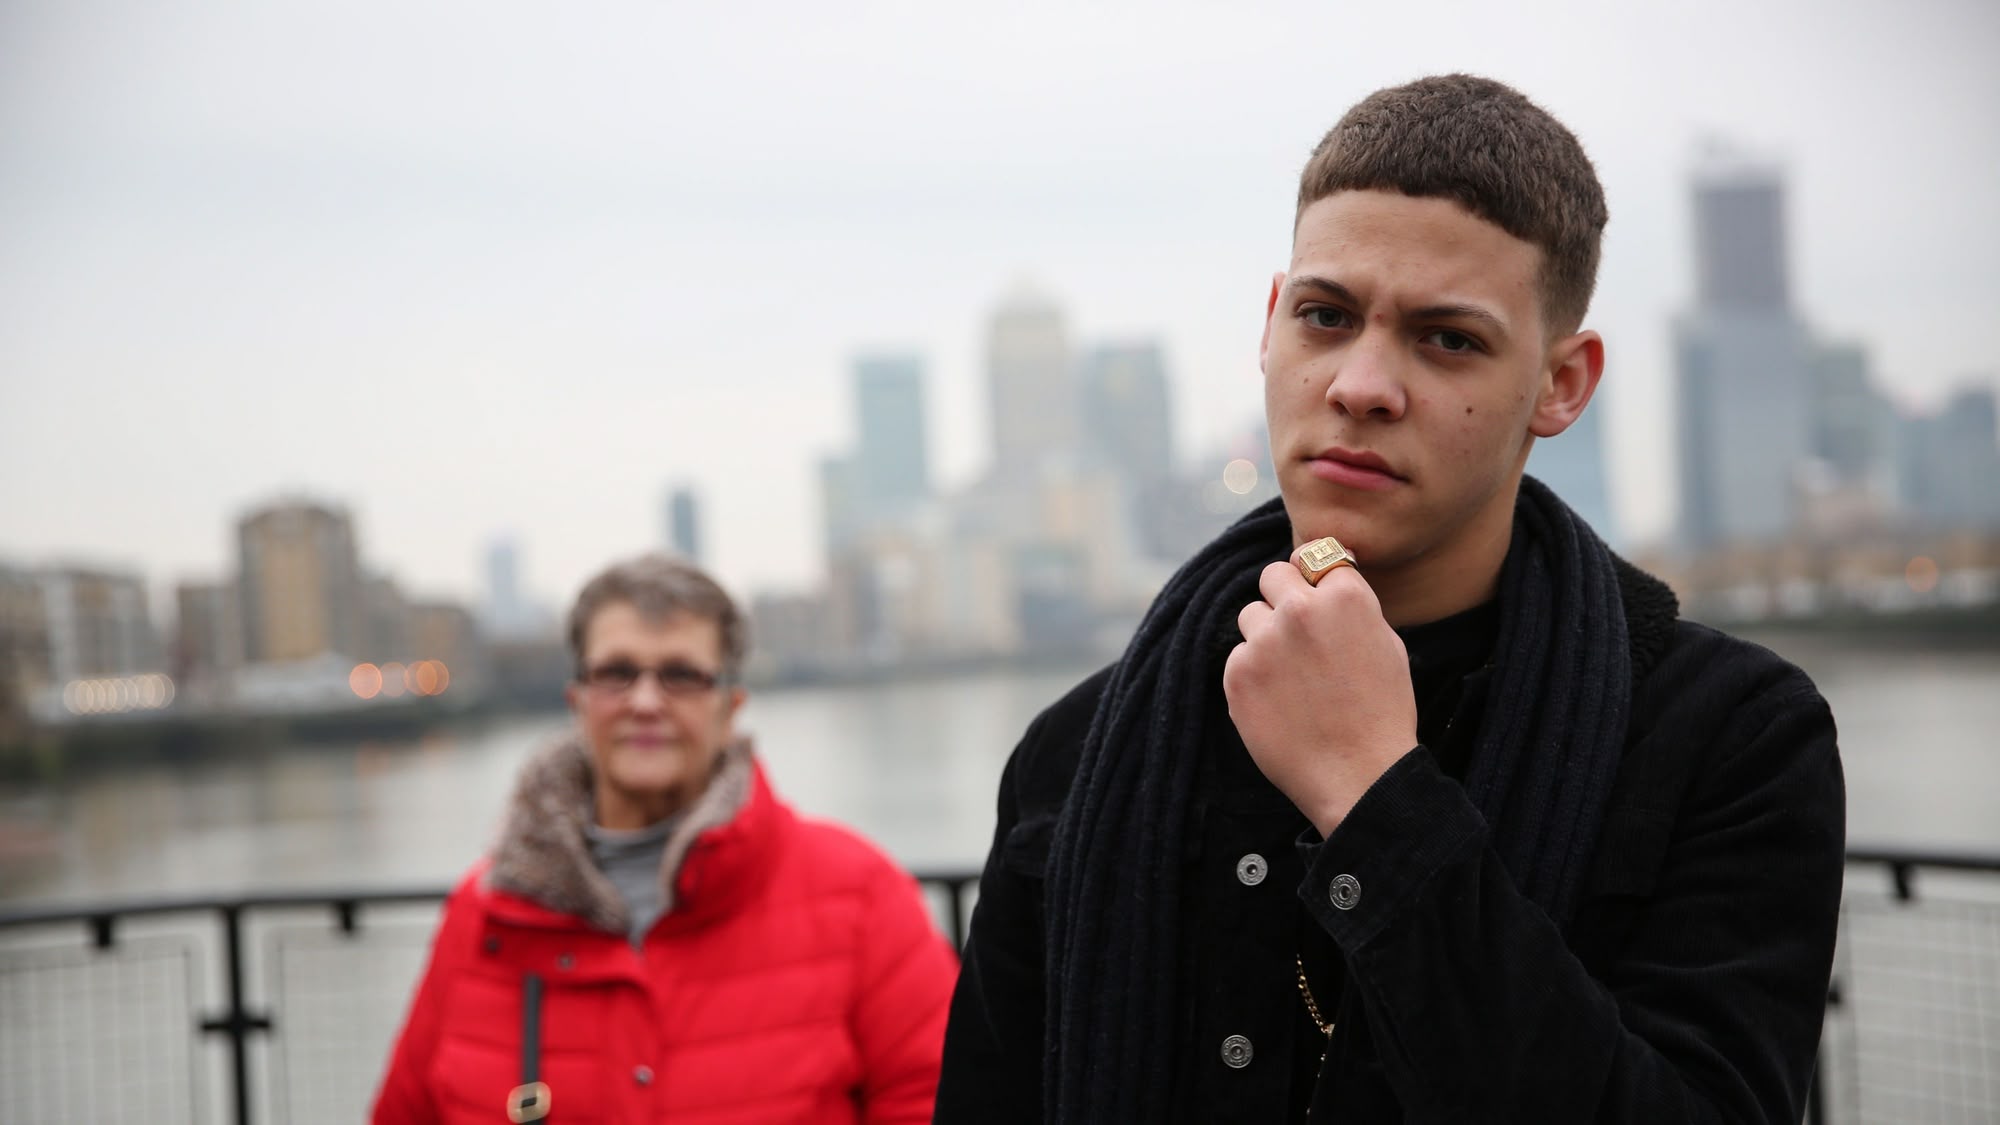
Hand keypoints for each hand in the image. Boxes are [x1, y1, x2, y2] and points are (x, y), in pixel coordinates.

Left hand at [1222, 552, 1418, 836]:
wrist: (1359, 775)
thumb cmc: (1381, 712)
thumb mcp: (1387, 644)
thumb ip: (1351, 605)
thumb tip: (1324, 580)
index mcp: (1344, 596)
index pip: (1316, 559)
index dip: (1319, 582)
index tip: (1321, 604)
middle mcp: (1299, 609)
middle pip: (1273, 575)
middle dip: (1284, 597)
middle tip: (1300, 635)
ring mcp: (1263, 641)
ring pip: (1250, 616)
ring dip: (1265, 637)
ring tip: (1294, 678)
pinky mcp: (1237, 674)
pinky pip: (1238, 657)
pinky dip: (1253, 675)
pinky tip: (1280, 702)